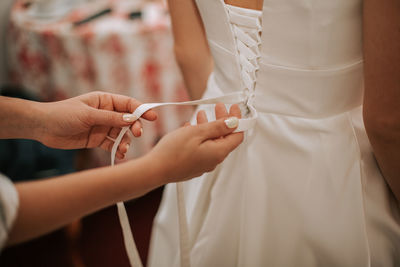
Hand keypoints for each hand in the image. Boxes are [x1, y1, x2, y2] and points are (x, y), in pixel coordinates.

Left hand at [36, 92, 156, 158]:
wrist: (43, 127)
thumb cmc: (63, 114)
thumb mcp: (88, 115)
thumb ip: (111, 118)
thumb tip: (132, 120)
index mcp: (105, 101)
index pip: (128, 104)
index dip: (141, 110)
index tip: (152, 117)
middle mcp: (106, 113)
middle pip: (128, 120)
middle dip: (134, 127)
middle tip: (137, 134)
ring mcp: (103, 127)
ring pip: (121, 134)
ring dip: (125, 141)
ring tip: (123, 148)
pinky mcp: (97, 140)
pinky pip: (112, 145)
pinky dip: (118, 150)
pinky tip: (120, 155)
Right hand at [146, 103, 243, 182]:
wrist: (155, 170)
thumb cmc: (174, 151)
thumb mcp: (198, 132)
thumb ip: (218, 127)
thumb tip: (234, 122)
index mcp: (218, 152)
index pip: (237, 136)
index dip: (238, 120)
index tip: (233, 107)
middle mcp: (214, 160)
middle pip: (224, 138)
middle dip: (222, 121)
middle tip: (218, 106)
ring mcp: (203, 164)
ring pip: (212, 142)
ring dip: (209, 127)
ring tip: (201, 114)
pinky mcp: (193, 166)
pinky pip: (202, 149)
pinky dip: (200, 136)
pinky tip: (190, 128)